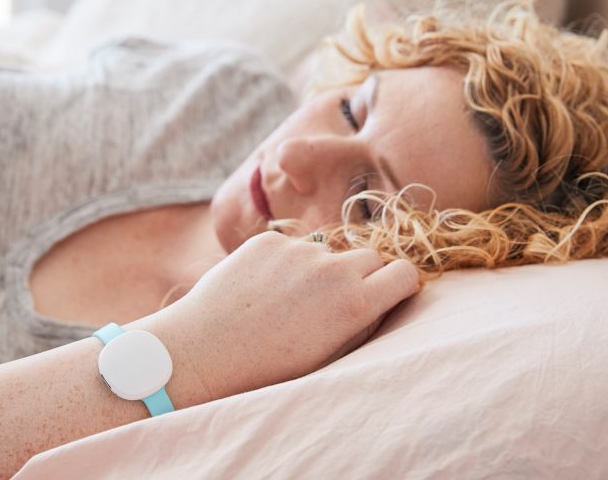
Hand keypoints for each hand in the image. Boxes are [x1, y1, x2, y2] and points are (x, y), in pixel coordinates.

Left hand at [144, 231, 418, 401]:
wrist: (204, 352)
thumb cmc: (269, 368)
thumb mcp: (329, 356)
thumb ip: (362, 324)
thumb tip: (385, 299)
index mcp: (355, 302)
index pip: (404, 273)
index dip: (396, 285)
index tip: (384, 295)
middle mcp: (332, 268)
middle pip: (370, 257)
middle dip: (362, 274)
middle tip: (335, 300)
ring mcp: (298, 249)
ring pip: (327, 251)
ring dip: (320, 268)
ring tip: (287, 300)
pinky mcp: (268, 239)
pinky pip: (291, 245)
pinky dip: (284, 262)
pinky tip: (261, 289)